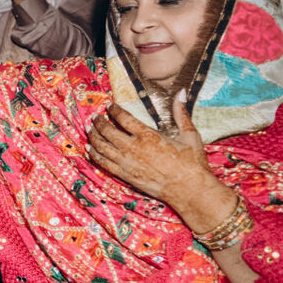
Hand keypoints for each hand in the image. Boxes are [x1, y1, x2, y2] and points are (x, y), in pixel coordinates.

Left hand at [87, 93, 221, 217]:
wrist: (190, 190)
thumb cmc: (192, 163)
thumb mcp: (190, 135)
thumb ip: (181, 113)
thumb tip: (181, 92)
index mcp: (149, 136)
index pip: (124, 118)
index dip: (114, 111)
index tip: (110, 106)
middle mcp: (134, 148)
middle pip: (108, 132)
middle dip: (99, 123)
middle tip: (94, 118)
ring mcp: (128, 163)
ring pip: (102, 147)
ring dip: (93, 137)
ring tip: (89, 130)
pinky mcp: (126, 176)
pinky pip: (104, 164)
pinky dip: (94, 155)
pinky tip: (89, 149)